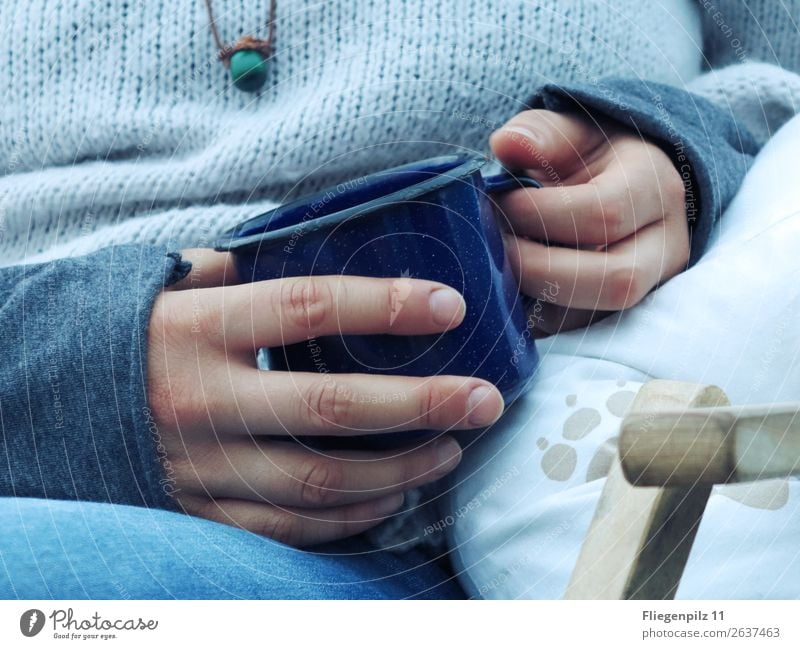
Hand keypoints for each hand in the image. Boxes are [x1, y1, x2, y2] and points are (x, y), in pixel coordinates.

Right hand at [147, 249, 503, 546]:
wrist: (49, 403)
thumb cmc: (133, 333)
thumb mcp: (177, 286)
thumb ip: (247, 270)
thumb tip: (326, 247)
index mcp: (199, 329)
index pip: (308, 308)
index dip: (386, 305)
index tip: (450, 305)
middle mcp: (203, 400)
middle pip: (332, 407)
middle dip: (423, 403)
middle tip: (485, 399)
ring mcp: (203, 464)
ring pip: (320, 478)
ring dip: (400, 467)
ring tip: (451, 448)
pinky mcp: (201, 508)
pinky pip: (288, 524)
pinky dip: (350, 514)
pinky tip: (392, 494)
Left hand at [489, 109, 688, 333]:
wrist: (616, 185)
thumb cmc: (586, 156)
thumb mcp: (568, 132)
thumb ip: (540, 133)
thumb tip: (508, 144)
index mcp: (655, 189)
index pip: (604, 214)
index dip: (540, 215)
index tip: (497, 204)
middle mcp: (665, 246)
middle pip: (614, 282)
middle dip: (538, 270)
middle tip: (491, 248)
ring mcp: (649, 289)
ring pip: (592, 317)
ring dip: (532, 300)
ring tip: (493, 266)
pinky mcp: (618, 318)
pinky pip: (573, 333)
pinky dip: (532, 319)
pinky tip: (503, 291)